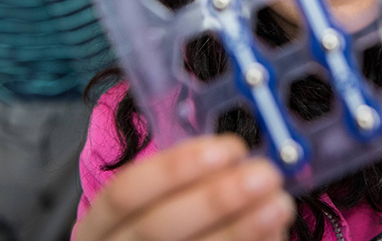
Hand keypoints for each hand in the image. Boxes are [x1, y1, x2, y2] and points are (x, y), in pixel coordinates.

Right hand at [73, 135, 294, 240]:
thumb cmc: (163, 230)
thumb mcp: (157, 204)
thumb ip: (191, 180)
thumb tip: (240, 158)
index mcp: (101, 226)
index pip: (125, 193)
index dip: (175, 168)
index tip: (227, 148)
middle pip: (159, 226)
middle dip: (216, 198)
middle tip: (266, 174)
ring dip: (241, 228)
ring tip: (279, 204)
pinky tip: (273, 232)